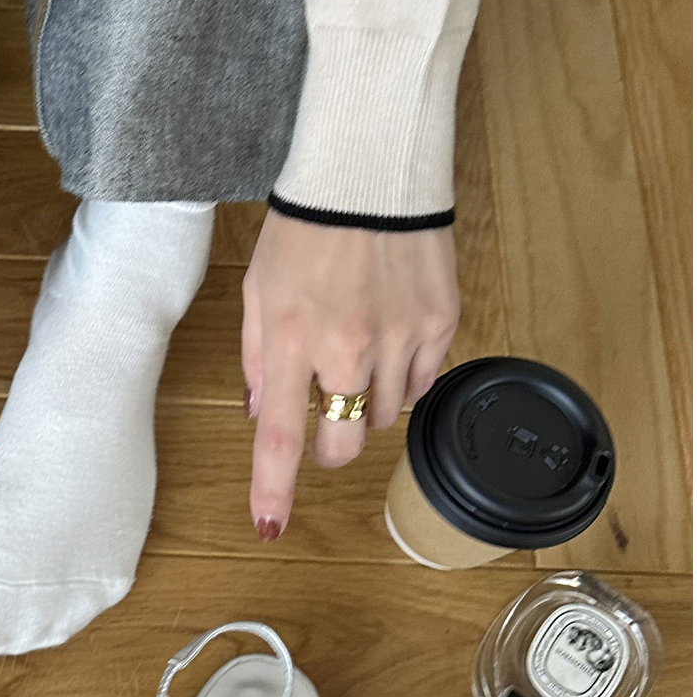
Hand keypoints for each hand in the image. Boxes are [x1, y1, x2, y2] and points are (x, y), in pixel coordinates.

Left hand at [241, 210, 458, 539]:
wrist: (371, 170)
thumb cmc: (305, 227)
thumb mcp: (257, 289)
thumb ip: (258, 359)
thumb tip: (263, 415)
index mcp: (291, 339)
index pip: (280, 437)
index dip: (273, 490)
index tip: (269, 526)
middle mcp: (348, 348)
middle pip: (343, 444)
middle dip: (330, 445)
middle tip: (324, 412)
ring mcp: (400, 337)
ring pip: (386, 416)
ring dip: (367, 402)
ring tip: (358, 349)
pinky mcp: (439, 322)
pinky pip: (422, 381)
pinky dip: (404, 376)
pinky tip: (390, 336)